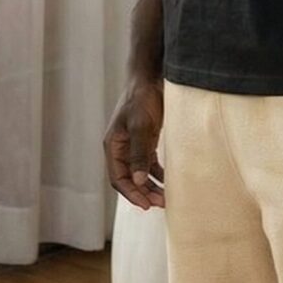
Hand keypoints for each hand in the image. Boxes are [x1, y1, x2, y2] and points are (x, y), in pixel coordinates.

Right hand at [102, 74, 165, 208]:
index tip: (146, 205)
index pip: (118, 178)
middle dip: (143, 193)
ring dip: (151, 186)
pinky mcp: (146, 141)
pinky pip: (149, 164)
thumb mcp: (140, 126)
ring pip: (139, 174)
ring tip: (165, 197)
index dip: (131, 194)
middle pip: (129, 179)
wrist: (151, 78)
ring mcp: (133, 145)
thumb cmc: (142, 98)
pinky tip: (168, 181)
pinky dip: (157, 174)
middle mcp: (121, 148)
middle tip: (160, 203)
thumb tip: (137, 180)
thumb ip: (139, 153)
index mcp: (113, 146)